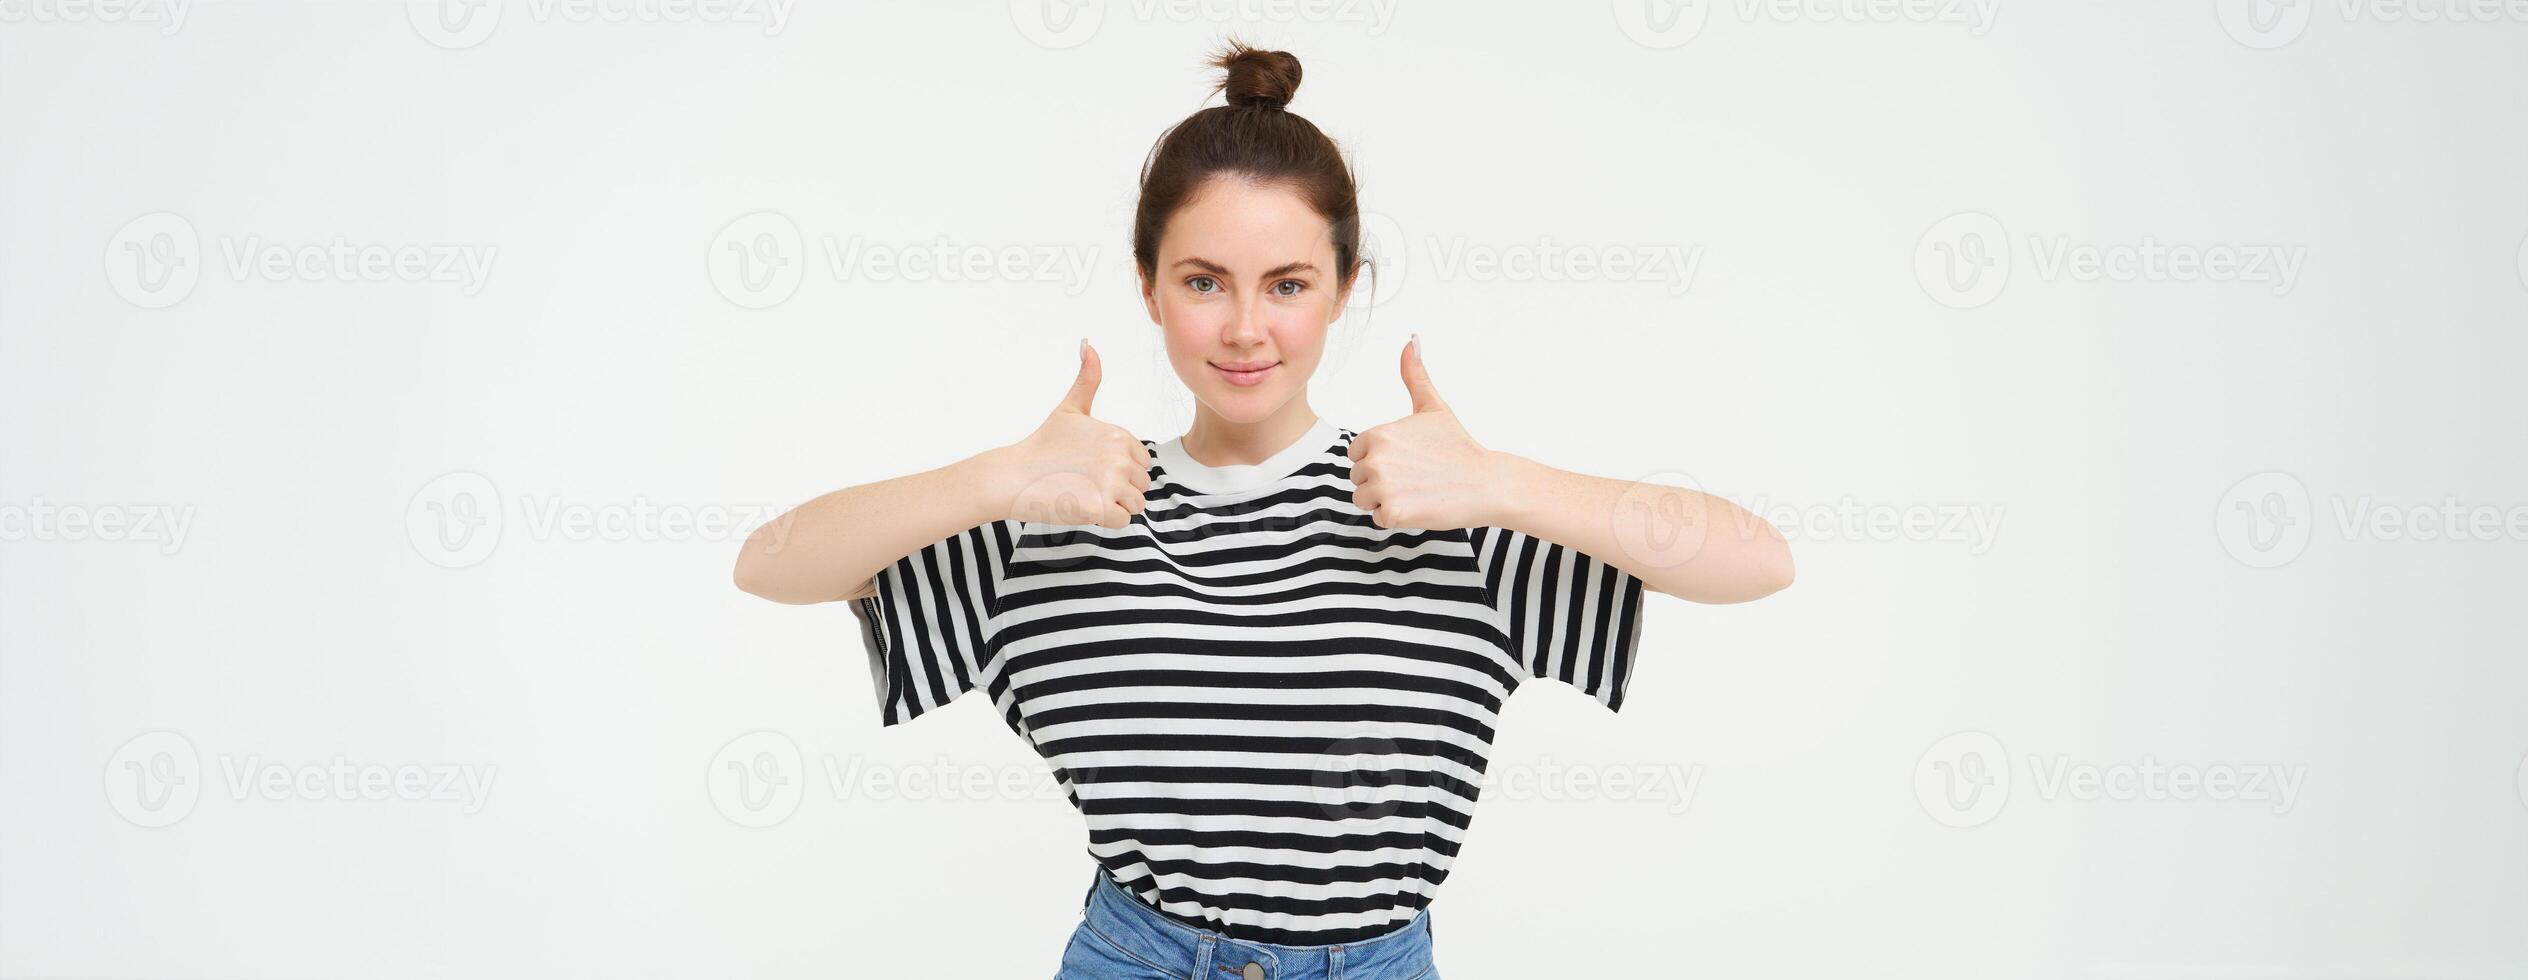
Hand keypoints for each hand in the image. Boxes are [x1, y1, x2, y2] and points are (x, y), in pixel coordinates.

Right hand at [986, 340, 1153, 528]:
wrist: (1013, 476)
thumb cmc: (1041, 445)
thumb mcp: (1069, 408)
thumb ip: (1087, 379)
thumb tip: (1089, 344)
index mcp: (1118, 434)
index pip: (1142, 461)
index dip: (1120, 469)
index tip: (1092, 467)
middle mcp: (1120, 456)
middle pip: (1142, 484)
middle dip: (1120, 489)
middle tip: (1086, 483)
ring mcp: (1112, 483)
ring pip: (1136, 504)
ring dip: (1115, 505)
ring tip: (1086, 495)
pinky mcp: (1102, 508)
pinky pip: (1123, 521)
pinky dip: (1106, 521)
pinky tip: (1083, 507)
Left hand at [1347, 336, 1503, 530]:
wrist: (1486, 482)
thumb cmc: (1459, 447)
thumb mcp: (1433, 407)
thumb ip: (1415, 376)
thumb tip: (1411, 341)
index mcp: (1379, 434)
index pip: (1357, 453)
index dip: (1379, 459)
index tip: (1407, 460)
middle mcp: (1376, 458)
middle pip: (1358, 477)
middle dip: (1381, 481)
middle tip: (1414, 477)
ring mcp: (1383, 486)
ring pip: (1364, 499)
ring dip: (1385, 500)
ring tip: (1416, 491)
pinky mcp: (1393, 512)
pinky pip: (1378, 518)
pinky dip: (1397, 517)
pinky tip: (1420, 505)